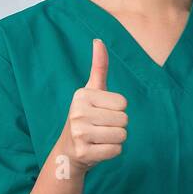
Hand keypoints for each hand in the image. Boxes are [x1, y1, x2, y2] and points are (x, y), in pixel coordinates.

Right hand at [56, 39, 128, 173]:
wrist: (68, 151)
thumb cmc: (86, 117)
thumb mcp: (91, 91)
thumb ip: (99, 67)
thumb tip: (99, 40)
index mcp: (82, 95)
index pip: (123, 103)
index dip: (117, 109)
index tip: (101, 112)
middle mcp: (77, 112)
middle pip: (124, 120)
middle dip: (117, 125)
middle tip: (100, 127)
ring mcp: (79, 134)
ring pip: (122, 135)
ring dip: (115, 139)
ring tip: (99, 138)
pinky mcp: (84, 153)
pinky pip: (116, 151)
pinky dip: (111, 152)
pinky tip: (97, 149)